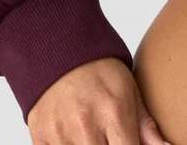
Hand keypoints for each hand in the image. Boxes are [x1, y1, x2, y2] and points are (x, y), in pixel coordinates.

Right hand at [27, 57, 170, 144]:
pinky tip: (76, 137)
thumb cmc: (100, 71)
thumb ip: (145, 125)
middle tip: (112, 136)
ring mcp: (60, 134)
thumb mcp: (130, 90)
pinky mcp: (40, 138)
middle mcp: (86, 126)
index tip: (130, 142)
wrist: (59, 51)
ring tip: (97, 134)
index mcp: (114, 112)